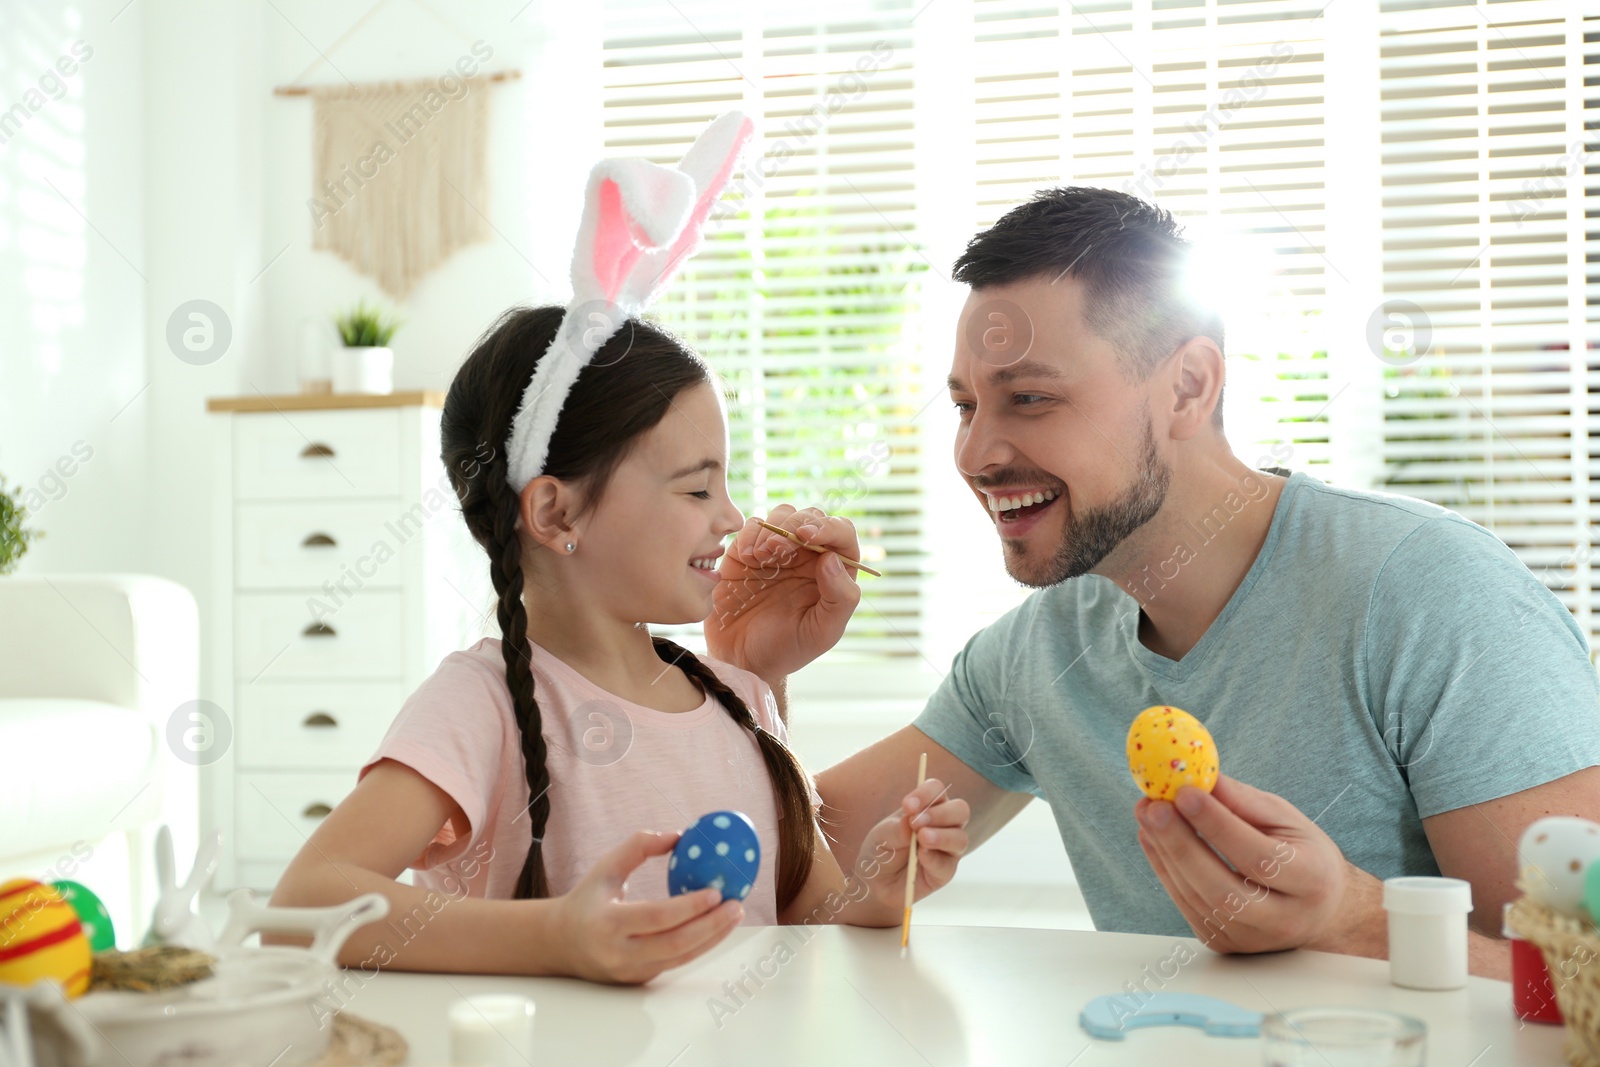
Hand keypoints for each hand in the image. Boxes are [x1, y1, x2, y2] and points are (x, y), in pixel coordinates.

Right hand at [549, 830, 743, 983]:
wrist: (561, 943)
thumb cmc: (587, 899)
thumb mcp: (605, 867)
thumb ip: (638, 847)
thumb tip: (678, 836)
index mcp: (607, 923)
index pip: (655, 917)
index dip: (688, 907)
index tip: (715, 891)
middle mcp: (619, 952)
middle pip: (675, 944)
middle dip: (711, 925)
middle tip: (735, 904)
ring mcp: (630, 970)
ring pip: (680, 958)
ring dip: (713, 937)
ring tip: (734, 914)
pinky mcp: (640, 979)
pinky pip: (676, 962)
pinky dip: (700, 944)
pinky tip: (717, 926)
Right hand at [704, 505, 862, 680]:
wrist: (742, 659)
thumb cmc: (787, 649)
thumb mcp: (822, 632)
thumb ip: (839, 598)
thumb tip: (832, 558)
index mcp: (832, 572)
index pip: (842, 534)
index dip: (829, 528)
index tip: (808, 536)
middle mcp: (808, 556)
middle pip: (811, 517)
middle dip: (796, 525)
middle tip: (777, 548)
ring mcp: (777, 551)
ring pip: (783, 514)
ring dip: (773, 528)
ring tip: (761, 557)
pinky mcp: (748, 552)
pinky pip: (752, 526)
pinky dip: (750, 534)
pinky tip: (747, 557)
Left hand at [856, 778, 969, 911]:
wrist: (876, 882)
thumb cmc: (882, 849)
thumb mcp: (882, 835)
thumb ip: (897, 828)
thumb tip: (911, 819)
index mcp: (928, 806)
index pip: (937, 790)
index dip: (926, 793)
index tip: (908, 805)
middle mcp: (944, 824)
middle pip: (960, 810)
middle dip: (940, 814)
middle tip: (916, 822)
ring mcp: (948, 848)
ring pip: (960, 837)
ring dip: (942, 836)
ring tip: (922, 838)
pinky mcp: (945, 872)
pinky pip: (948, 864)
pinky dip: (934, 859)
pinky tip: (921, 857)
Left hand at [1135, 775, 1381, 955]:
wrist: (1320, 909)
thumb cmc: (1302, 854)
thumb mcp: (1285, 819)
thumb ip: (1242, 801)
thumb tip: (1198, 776)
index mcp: (1311, 880)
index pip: (1258, 856)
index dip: (1217, 825)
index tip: (1184, 792)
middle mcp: (1284, 919)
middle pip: (1223, 890)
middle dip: (1181, 845)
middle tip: (1153, 807)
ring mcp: (1252, 938)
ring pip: (1199, 900)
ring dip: (1165, 854)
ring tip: (1146, 813)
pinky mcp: (1225, 943)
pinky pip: (1187, 906)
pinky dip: (1164, 869)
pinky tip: (1151, 837)